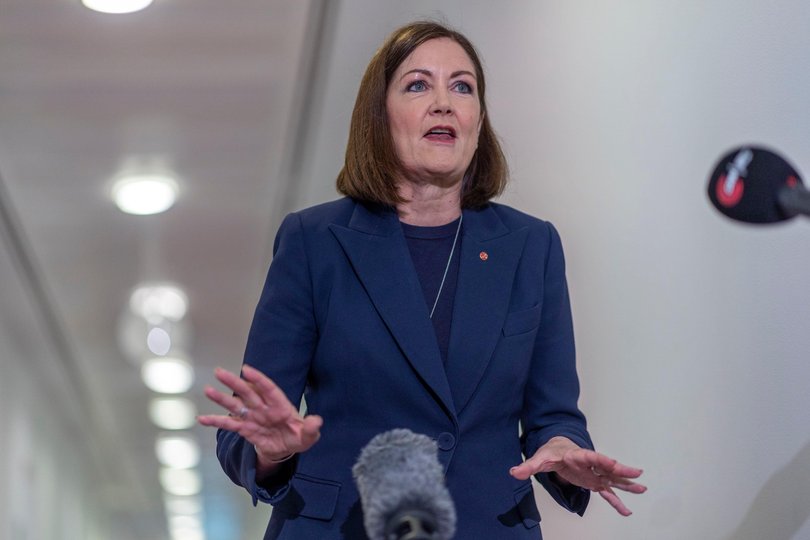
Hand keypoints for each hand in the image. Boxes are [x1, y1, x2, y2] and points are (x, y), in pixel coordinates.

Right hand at [197, 364, 321, 476]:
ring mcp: (253, 417)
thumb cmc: (299, 437)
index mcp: (281, 406)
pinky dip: (216, 422)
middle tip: (219, 372)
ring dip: (222, 398)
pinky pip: (229, 424)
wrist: (287, 448)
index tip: (246, 370)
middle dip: (234, 383)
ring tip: (208, 390)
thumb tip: (317, 421)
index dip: (258, 380)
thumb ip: (311, 428)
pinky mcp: (246, 429)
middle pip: (248, 393)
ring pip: (236, 405)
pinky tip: (202, 419)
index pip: (269, 389)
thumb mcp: (309, 436)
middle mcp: (264, 408)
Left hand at [509, 436, 645, 515]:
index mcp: (577, 455)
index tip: (613, 462)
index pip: (591, 456)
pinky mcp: (594, 482)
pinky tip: (627, 511)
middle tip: (637, 473)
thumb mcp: (539, 459)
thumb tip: (514, 472)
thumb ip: (528, 466)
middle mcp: (590, 464)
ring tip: (642, 489)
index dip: (602, 459)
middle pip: (607, 466)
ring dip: (626, 484)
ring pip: (613, 479)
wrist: (557, 450)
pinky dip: (617, 502)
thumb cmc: (550, 452)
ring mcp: (594, 473)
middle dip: (621, 470)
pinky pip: (608, 493)